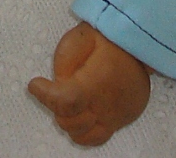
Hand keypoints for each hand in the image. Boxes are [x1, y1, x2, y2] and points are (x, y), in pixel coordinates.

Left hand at [27, 23, 151, 144]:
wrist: (140, 47)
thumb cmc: (109, 39)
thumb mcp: (83, 36)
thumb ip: (65, 58)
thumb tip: (57, 82)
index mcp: (96, 83)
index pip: (66, 101)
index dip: (45, 96)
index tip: (34, 84)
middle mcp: (105, 106)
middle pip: (70, 121)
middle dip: (56, 106)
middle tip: (55, 88)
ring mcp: (114, 117)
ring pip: (80, 133)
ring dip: (67, 119)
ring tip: (68, 99)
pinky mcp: (120, 121)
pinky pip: (97, 139)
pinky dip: (82, 132)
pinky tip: (79, 115)